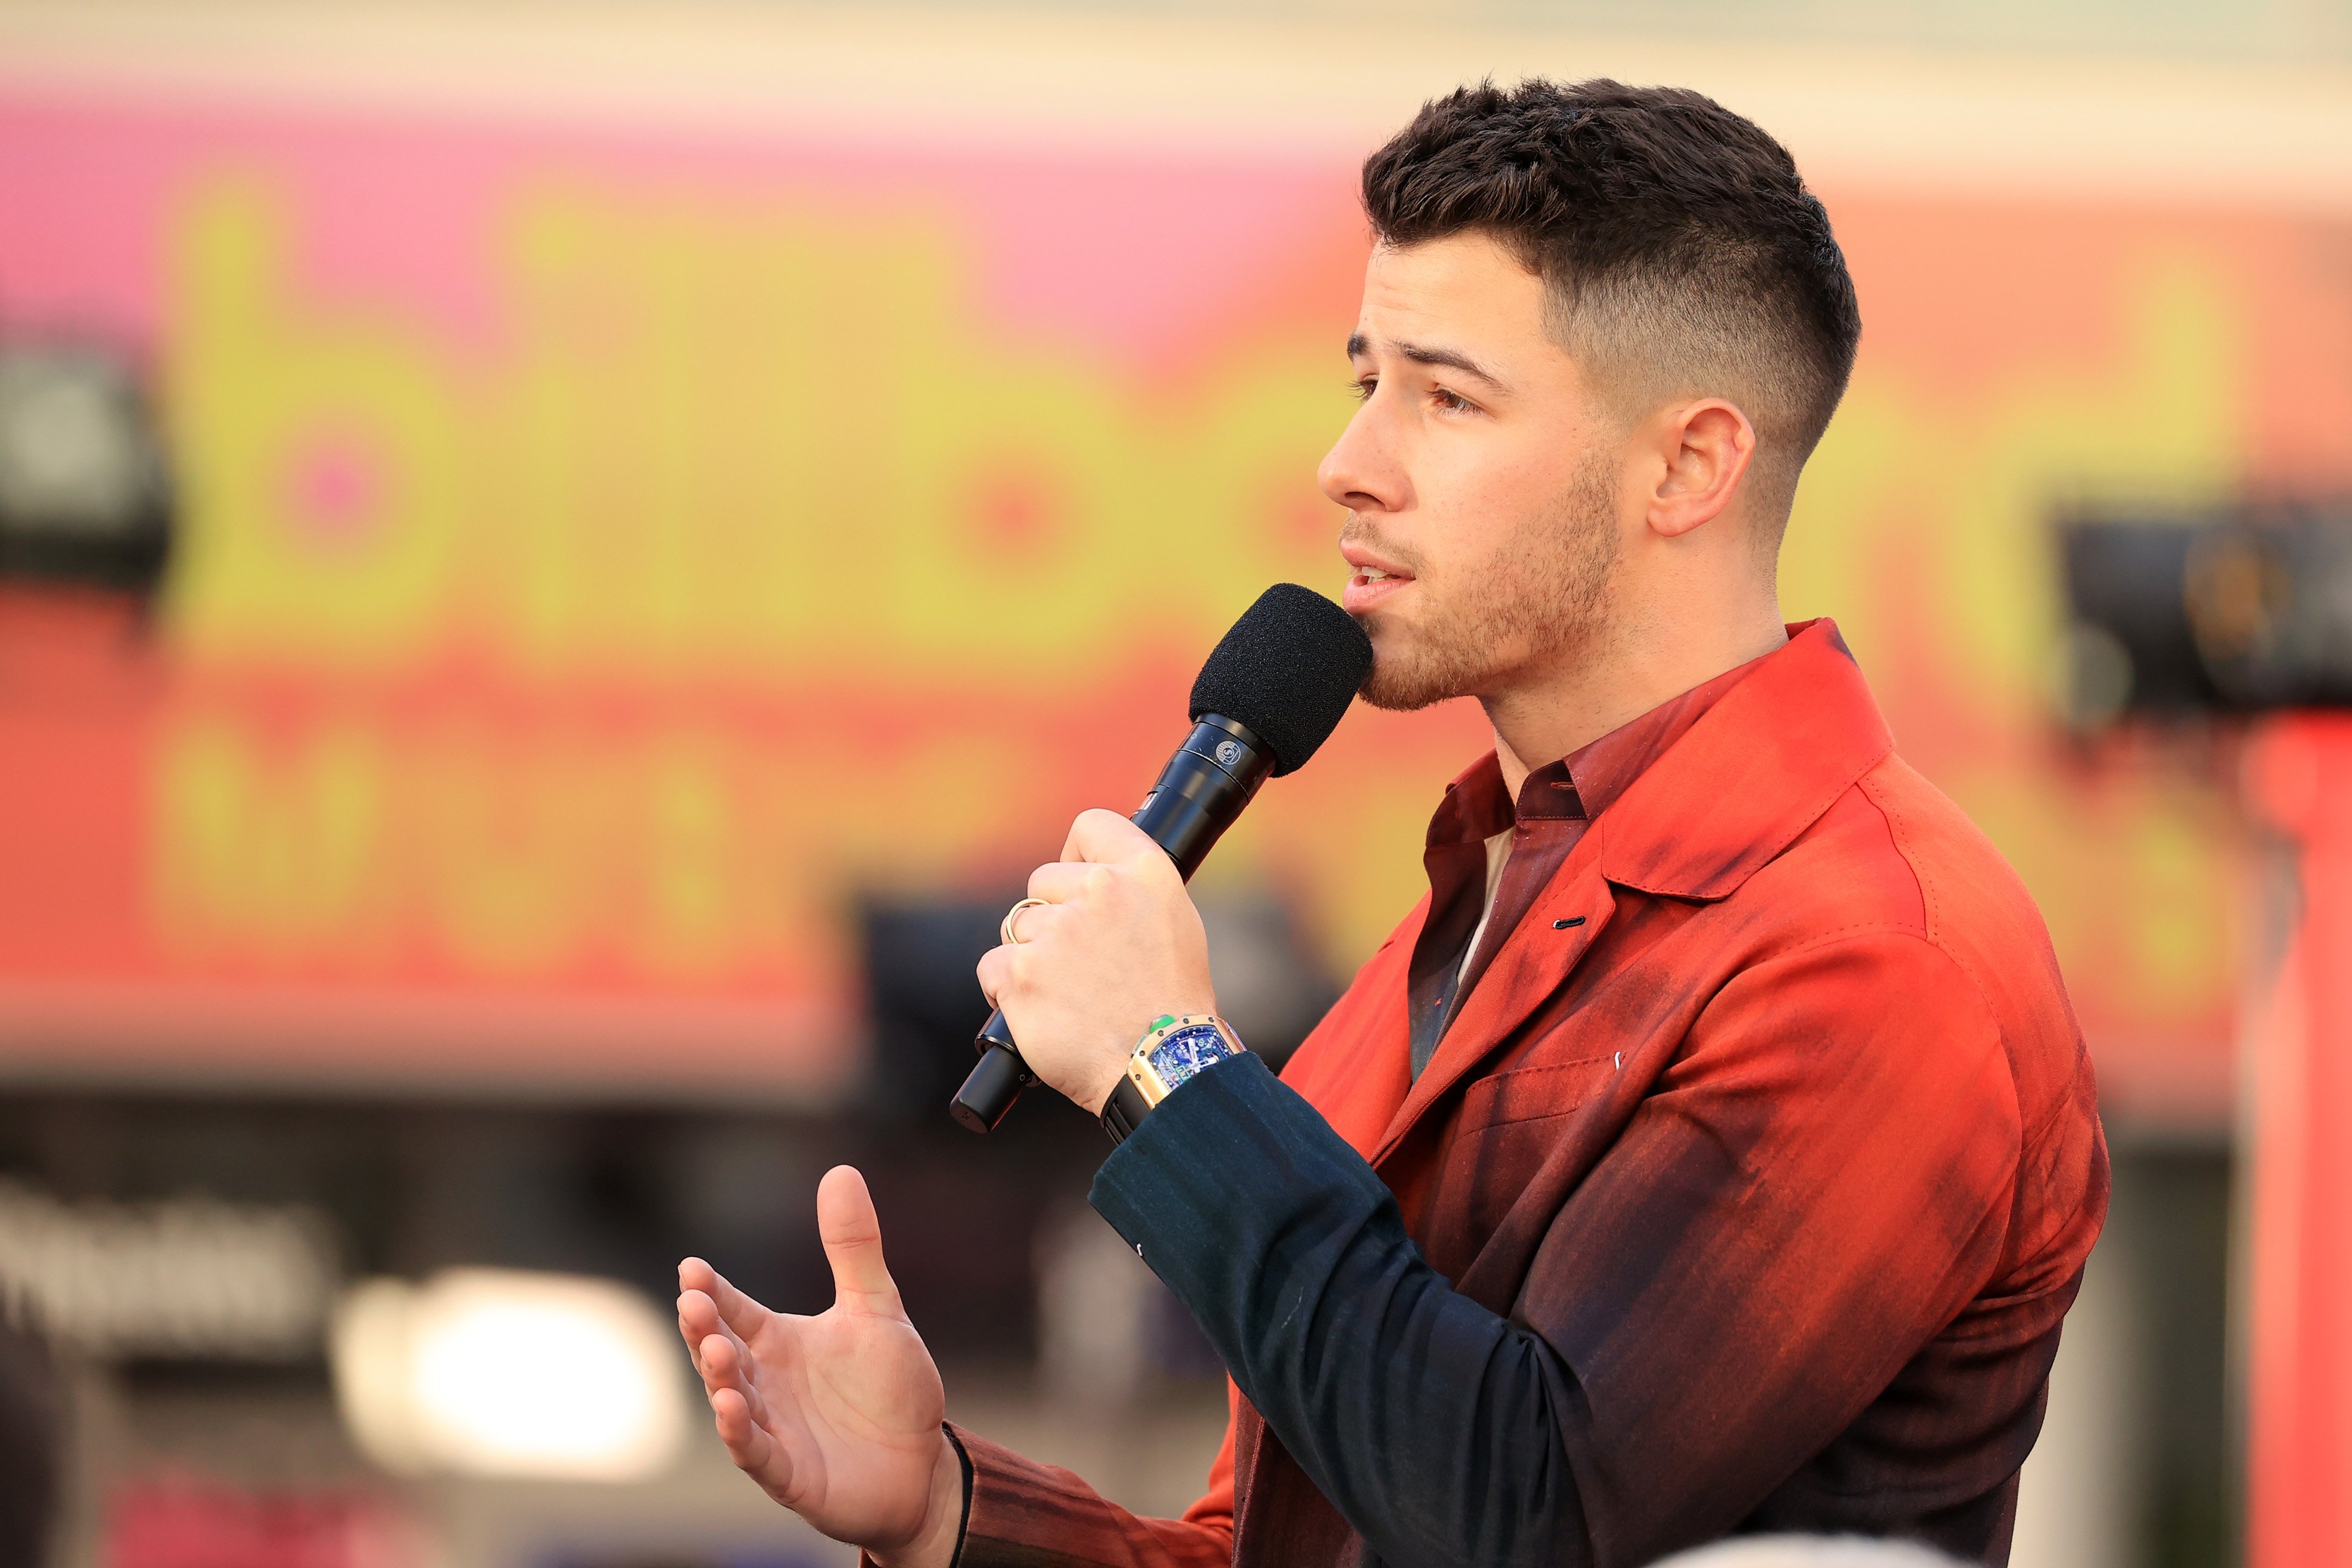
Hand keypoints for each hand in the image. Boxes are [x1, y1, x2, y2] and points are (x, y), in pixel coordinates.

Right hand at [677, 1167, 960, 1567]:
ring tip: (716, 1349)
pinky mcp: (788, 1474)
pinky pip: (756, 1454)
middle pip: (721, 1352)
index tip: (692, 1268)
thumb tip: (841, 1170)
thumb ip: (854, 1247)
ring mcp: (773, 1430)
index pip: (736, 1310)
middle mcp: (765, 1383)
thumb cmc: (891, 1388)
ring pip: (732, 1401)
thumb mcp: (877, 1308)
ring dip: (719, 1377)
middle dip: (704, 1328)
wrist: (922, 1464)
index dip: (714, 1291)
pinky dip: (741, 1434)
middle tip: (692, 1301)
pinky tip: (730, 1410)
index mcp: (779, 1342)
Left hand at [976, 808, 1218, 1114]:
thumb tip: (1088, 879)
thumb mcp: (1174, 923)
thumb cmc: (1172, 1003)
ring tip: (1071, 994)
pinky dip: (1008, 989)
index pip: (1090, 825)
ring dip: (1034, 956)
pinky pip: (994, 965)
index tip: (1076, 882)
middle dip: (1053, 917)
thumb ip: (1132, 890)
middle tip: (1084, 962)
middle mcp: (1100, 891)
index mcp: (1144, 872)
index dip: (1076, 855)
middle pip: (1042, 882)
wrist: (1161, 1065)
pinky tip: (1043, 1010)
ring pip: (1018, 926)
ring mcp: (1057, 932)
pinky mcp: (1022, 973)